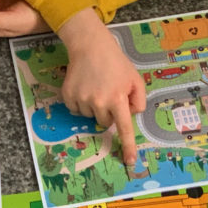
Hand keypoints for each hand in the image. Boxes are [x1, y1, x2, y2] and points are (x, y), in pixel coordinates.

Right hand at [58, 8, 145, 165]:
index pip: (124, 128)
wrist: (90, 46)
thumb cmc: (116, 63)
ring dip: (94, 107)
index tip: (130, 161)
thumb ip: (139, 100)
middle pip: (105, 122)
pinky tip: (84, 87)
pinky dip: (81, 103)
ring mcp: (82, 100)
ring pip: (90, 117)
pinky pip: (76, 110)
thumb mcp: (135, 79)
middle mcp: (99, 102)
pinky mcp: (68, 96)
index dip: (128, 146)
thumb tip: (130, 115)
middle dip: (109, 112)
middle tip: (109, 93)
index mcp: (118, 99)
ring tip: (96, 86)